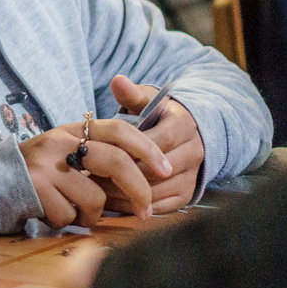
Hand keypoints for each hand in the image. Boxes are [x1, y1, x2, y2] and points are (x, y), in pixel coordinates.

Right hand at [20, 114, 172, 225]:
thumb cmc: (34, 175)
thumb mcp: (62, 155)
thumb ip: (93, 156)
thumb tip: (143, 176)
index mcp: (70, 131)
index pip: (118, 128)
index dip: (146, 148)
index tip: (165, 168)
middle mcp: (58, 142)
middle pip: (116, 161)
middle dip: (138, 190)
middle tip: (145, 211)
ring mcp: (46, 165)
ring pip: (95, 197)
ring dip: (91, 215)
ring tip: (75, 214)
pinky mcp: (35, 188)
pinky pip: (70, 215)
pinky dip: (66, 222)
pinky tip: (52, 215)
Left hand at [98, 76, 204, 214]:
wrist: (183, 133)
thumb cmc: (157, 115)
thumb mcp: (146, 101)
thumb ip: (131, 94)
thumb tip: (117, 80)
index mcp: (184, 126)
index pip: (158, 143)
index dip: (130, 151)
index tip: (102, 153)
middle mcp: (194, 152)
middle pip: (157, 171)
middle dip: (123, 175)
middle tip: (92, 176)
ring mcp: (193, 175)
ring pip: (159, 191)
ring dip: (126, 194)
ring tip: (96, 192)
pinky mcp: (187, 194)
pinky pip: (162, 207)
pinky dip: (136, 207)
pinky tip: (111, 204)